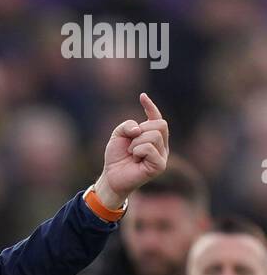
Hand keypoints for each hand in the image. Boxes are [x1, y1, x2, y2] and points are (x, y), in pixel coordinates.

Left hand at [94, 93, 168, 208]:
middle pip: (161, 124)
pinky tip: (135, 158)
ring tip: (131, 153)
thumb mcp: (118, 135)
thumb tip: (139, 129)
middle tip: (131, 143)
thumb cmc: (116, 157)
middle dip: (143, 130)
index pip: (157, 118)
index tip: (142, 97)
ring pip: (155, 135)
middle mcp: (162, 145)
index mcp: (154, 137)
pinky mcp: (160, 166)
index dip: (151, 107)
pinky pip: (150, 148)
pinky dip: (138, 150)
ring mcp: (163, 156)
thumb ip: (128, 125)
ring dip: (137, 142)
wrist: (111, 177)